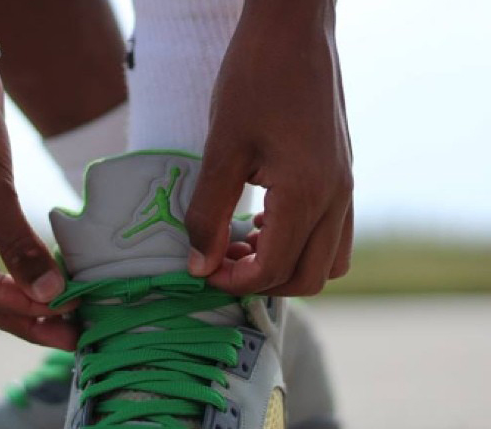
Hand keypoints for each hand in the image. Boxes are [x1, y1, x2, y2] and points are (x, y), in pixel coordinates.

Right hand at [0, 61, 75, 347]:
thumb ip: (18, 245)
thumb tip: (50, 295)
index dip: (29, 313)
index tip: (70, 322)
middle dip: (32, 322)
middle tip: (74, 340)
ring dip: (32, 302)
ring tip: (70, 320)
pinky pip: (3, 257)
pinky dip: (28, 272)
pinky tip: (54, 280)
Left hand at [186, 0, 352, 295]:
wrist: (295, 28)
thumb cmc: (256, 78)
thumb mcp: (221, 149)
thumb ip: (207, 214)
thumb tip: (199, 266)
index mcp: (306, 195)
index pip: (272, 270)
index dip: (233, 282)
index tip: (203, 270)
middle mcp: (336, 200)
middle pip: (307, 280)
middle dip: (261, 282)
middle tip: (222, 260)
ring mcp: (346, 190)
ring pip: (328, 263)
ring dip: (286, 267)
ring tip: (245, 242)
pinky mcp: (344, 178)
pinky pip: (335, 236)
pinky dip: (302, 245)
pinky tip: (266, 221)